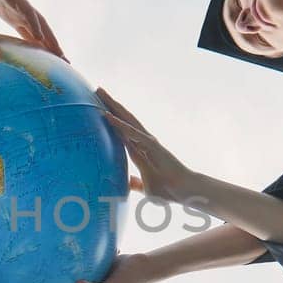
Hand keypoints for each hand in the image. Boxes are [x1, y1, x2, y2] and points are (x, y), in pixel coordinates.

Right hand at [0, 0, 64, 58]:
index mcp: (14, 18)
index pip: (32, 37)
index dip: (41, 49)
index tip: (50, 63)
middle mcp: (21, 12)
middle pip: (41, 32)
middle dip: (53, 46)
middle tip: (66, 61)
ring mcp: (20, 5)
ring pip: (40, 24)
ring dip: (50, 38)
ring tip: (59, 52)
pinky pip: (28, 14)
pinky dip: (34, 25)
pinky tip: (40, 37)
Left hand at [97, 88, 198, 202]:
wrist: (185, 192)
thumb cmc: (168, 190)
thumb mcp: (146, 188)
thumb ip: (137, 184)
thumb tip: (129, 183)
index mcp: (140, 150)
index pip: (122, 131)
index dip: (112, 119)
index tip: (100, 107)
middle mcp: (143, 142)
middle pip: (124, 119)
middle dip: (111, 105)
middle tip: (97, 90)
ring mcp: (148, 142)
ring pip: (127, 120)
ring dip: (113, 107)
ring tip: (101, 93)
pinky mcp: (152, 147)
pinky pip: (133, 133)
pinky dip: (120, 124)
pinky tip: (108, 116)